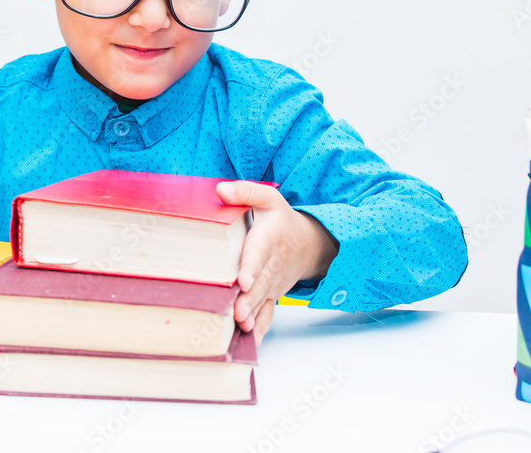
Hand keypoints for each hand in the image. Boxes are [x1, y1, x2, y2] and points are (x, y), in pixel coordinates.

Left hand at [216, 180, 338, 344]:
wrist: (310, 244)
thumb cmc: (282, 221)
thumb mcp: (268, 199)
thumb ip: (245, 192)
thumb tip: (220, 190)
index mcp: (268, 239)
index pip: (258, 253)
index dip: (251, 267)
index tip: (243, 281)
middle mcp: (271, 265)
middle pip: (259, 284)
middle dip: (249, 300)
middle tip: (237, 313)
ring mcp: (273, 283)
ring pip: (262, 301)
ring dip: (253, 315)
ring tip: (242, 327)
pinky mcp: (272, 294)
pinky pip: (268, 312)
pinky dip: (262, 327)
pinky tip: (252, 340)